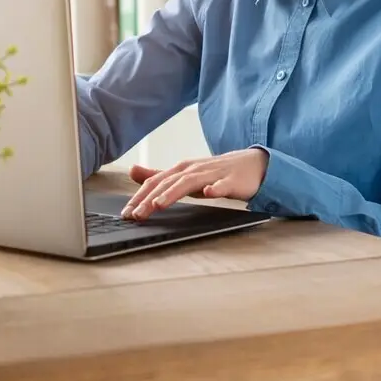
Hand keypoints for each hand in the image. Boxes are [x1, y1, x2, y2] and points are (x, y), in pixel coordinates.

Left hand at [122, 148, 269, 219]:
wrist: (253, 165)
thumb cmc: (216, 172)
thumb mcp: (184, 174)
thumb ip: (159, 175)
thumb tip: (132, 171)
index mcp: (181, 169)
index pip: (155, 182)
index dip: (139, 196)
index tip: (127, 213)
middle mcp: (193, 169)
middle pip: (168, 183)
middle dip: (150, 199)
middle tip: (136, 215)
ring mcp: (213, 174)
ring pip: (189, 182)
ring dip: (173, 193)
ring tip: (159, 204)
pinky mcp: (232, 181)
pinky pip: (223, 185)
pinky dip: (215, 189)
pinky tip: (209, 193)